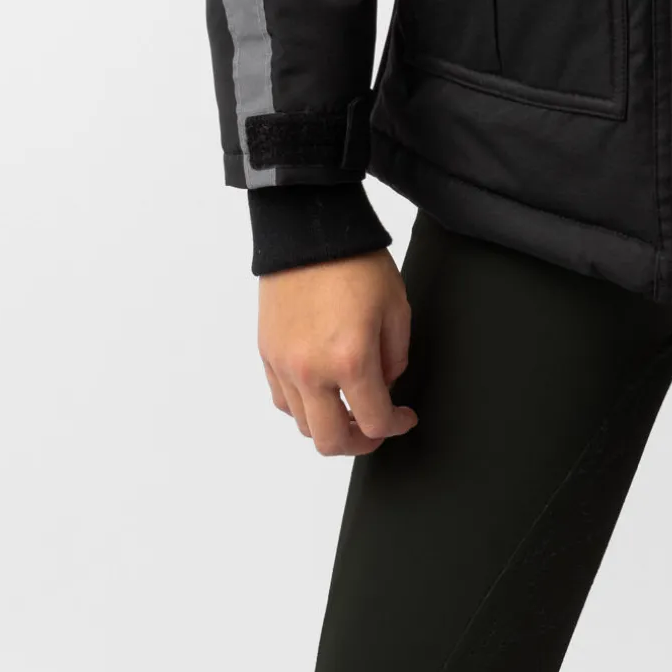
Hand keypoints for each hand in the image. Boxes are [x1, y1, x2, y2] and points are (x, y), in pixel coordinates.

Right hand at [258, 248, 418, 455]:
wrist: (310, 229)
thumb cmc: (356, 261)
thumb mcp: (396, 306)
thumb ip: (395, 356)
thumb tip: (384, 384)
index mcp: (350, 360)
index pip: (373, 421)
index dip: (394, 426)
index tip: (404, 418)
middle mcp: (311, 371)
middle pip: (330, 440)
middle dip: (358, 442)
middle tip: (374, 427)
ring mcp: (284, 364)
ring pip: (303, 424)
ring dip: (329, 424)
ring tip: (347, 406)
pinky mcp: (267, 352)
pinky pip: (282, 399)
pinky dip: (303, 405)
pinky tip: (321, 388)